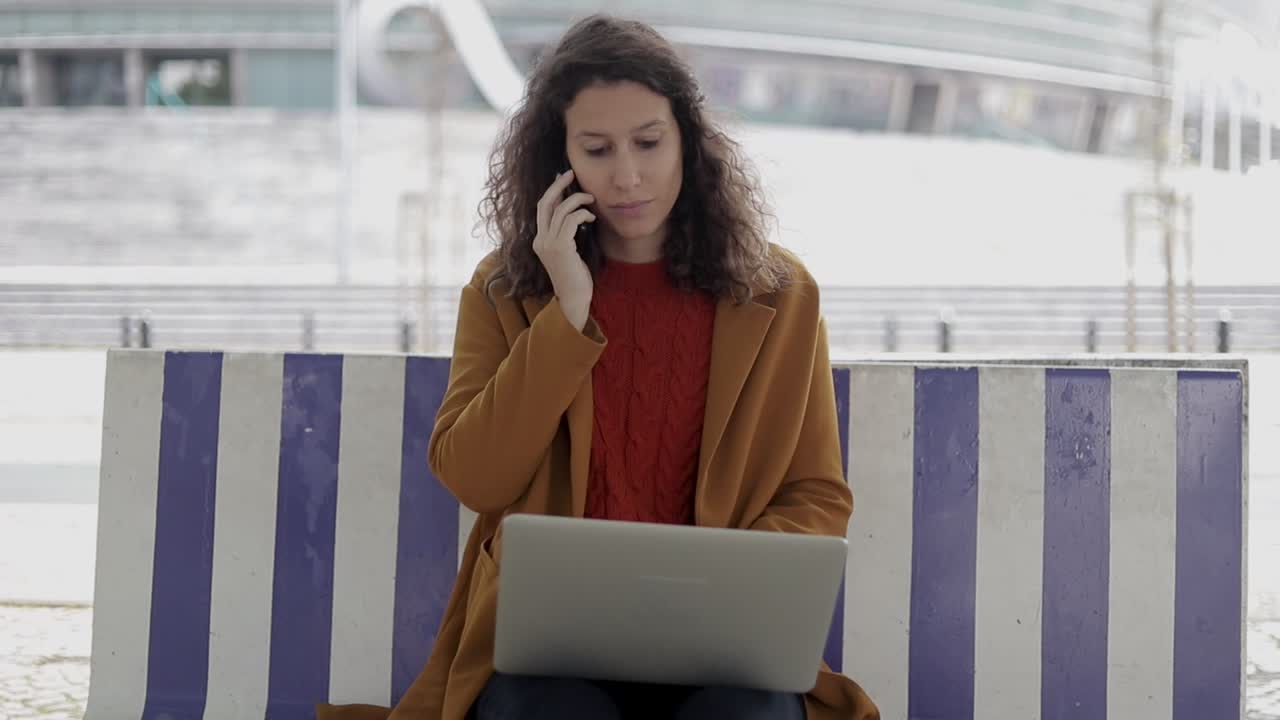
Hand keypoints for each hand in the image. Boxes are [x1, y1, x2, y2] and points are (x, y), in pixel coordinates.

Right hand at [533, 170, 595, 330]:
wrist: (574, 299)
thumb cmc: (575, 277)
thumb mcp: (568, 252)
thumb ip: (567, 234)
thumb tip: (576, 214)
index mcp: (539, 240)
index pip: (542, 208)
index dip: (552, 191)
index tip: (564, 180)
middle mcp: (540, 240)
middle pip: (545, 202)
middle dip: (558, 185)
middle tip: (570, 173)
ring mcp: (548, 244)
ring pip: (560, 209)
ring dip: (578, 200)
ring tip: (591, 199)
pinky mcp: (560, 248)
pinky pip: (571, 220)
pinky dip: (582, 214)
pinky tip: (592, 218)